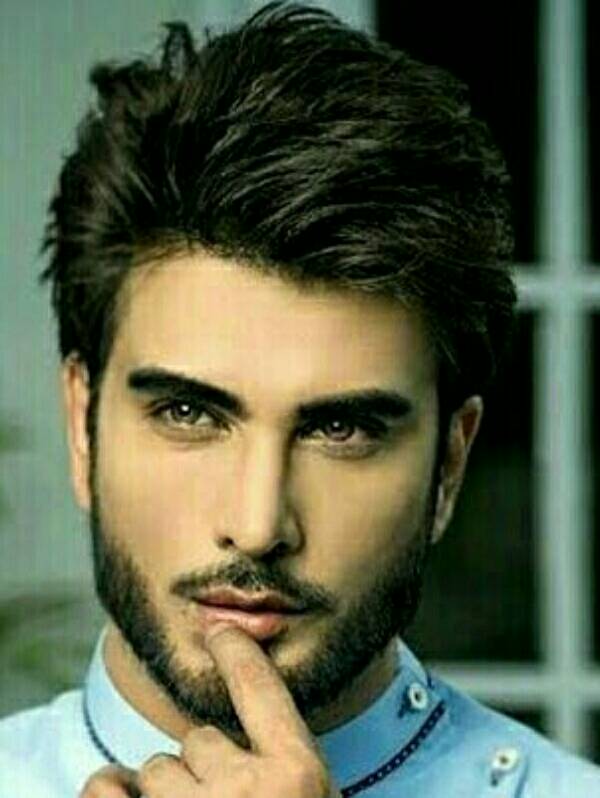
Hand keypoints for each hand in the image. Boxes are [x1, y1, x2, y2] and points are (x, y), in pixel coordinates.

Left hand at [79, 624, 341, 796]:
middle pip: (199, 740)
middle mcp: (246, 791)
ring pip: (158, 770)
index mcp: (299, 778)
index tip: (223, 631)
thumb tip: (238, 726)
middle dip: (205, 766)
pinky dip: (110, 792)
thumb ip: (288, 766)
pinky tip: (116, 793)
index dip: (239, 653)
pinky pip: (108, 793)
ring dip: (170, 792)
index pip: (262, 688)